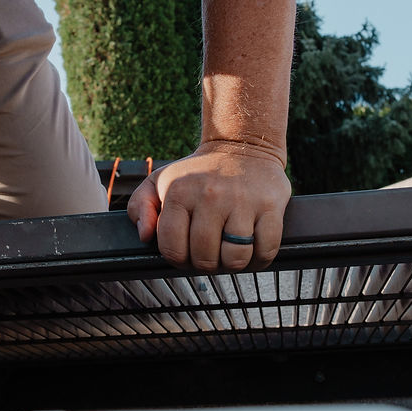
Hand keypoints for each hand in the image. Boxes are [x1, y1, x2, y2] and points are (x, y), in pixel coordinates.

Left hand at [127, 141, 290, 272]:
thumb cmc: (198, 173)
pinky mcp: (270, 205)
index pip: (173, 248)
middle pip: (204, 258)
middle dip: (206, 263)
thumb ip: (141, 207)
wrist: (242, 147)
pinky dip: (259, 260)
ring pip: (235, 259)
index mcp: (180, 192)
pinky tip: (252, 250)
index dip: (178, 259)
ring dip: (232, 264)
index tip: (186, 252)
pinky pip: (265, 250)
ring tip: (229, 251)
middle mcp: (210, 196)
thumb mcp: (160, 181)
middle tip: (210, 252)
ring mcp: (242, 201)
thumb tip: (145, 236)